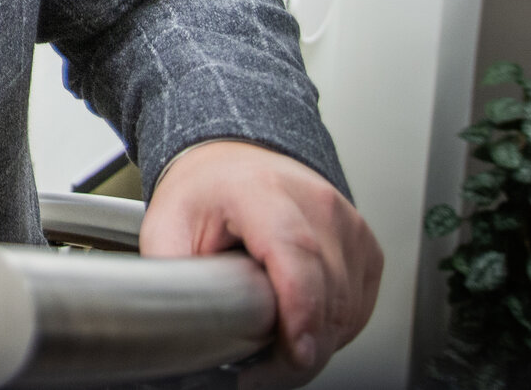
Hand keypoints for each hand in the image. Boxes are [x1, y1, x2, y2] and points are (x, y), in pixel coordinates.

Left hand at [142, 141, 381, 387]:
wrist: (234, 161)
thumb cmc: (203, 193)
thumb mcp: (166, 226)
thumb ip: (174, 275)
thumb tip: (176, 324)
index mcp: (260, 191)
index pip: (297, 253)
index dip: (300, 310)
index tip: (293, 353)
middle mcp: (315, 202)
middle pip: (329, 292)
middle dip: (301, 347)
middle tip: (261, 370)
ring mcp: (347, 223)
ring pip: (349, 307)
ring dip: (317, 340)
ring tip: (274, 343)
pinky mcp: (365, 245)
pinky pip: (360, 305)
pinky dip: (334, 326)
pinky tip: (300, 323)